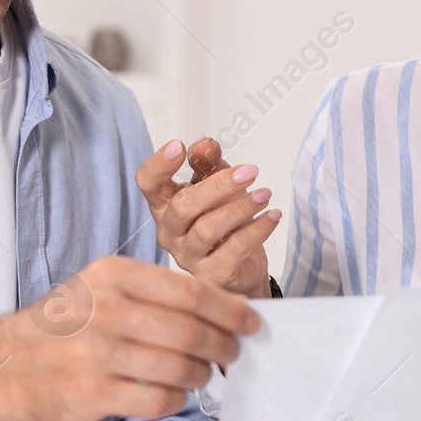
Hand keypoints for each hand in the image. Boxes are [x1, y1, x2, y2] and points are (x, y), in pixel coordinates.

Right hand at [0, 256, 259, 420]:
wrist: (10, 365)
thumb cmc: (68, 324)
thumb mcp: (103, 287)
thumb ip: (155, 291)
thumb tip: (220, 305)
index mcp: (112, 275)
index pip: (190, 292)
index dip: (229, 309)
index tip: (250, 320)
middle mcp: (105, 311)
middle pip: (191, 331)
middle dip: (223, 344)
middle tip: (233, 351)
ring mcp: (98, 354)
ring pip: (180, 368)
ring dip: (202, 373)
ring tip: (203, 372)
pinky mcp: (94, 394)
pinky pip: (159, 400)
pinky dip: (177, 398)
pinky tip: (175, 392)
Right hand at [136, 136, 279, 296]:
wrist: (242, 267)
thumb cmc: (222, 221)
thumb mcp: (214, 187)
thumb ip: (208, 164)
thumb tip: (205, 144)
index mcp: (164, 206)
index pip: (148, 183)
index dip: (159, 165)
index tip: (179, 146)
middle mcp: (170, 233)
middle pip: (182, 206)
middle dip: (218, 186)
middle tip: (250, 171)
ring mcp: (189, 257)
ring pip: (208, 229)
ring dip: (241, 207)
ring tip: (265, 194)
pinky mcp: (214, 276)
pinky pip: (236, 249)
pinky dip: (258, 228)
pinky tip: (272, 215)